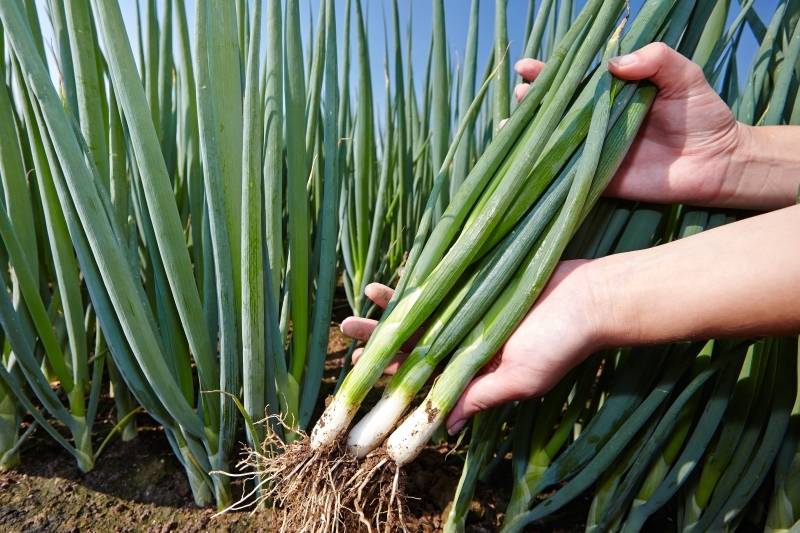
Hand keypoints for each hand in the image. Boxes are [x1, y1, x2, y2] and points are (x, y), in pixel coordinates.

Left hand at [341, 260, 604, 435]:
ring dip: (392, 309)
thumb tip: (445, 428)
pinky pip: (441, 282)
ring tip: (361, 300)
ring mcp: (471, 310)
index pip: (424, 380)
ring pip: (422, 312)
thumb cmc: (562, 343)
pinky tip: (395, 278)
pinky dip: (418, 281)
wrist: (593, 295)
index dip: (392, 379)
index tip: (361, 377)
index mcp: (475, 370)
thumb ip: (480, 397)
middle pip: (415, 344)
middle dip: (382, 341)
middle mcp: (467, 341)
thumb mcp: (520, 378)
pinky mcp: (478, 282)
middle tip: (349, 333)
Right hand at [515, 43, 797, 209]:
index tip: (526, 67)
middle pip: (556, 108)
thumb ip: (656, 59)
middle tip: (521, 94)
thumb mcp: (685, 76)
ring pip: (554, 140)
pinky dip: (544, 170)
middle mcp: (598, 121)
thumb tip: (613, 63)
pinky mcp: (599, 178)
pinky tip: (523, 162)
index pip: (574, 79)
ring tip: (510, 125)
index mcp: (613, 93)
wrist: (719, 163)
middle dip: (532, 101)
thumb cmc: (704, 115)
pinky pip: (568, 174)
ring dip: (530, 134)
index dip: (548, 72)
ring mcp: (595, 150)